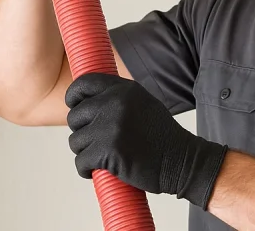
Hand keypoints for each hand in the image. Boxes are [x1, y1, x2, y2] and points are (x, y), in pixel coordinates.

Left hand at [66, 73, 228, 209]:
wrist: (181, 160)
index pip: (83, 83)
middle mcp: (115, 103)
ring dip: (85, 152)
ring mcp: (111, 127)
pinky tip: (98, 170)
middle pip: (75, 116)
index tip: (75, 107)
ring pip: (75, 141)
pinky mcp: (108, 151)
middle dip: (81, 132)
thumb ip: (117, 98)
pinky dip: (86, 170)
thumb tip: (87, 100)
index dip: (73, 97)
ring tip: (102, 157)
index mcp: (123, 89)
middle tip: (96, 142)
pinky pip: (81, 162)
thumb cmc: (161, 136)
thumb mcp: (142, 103)